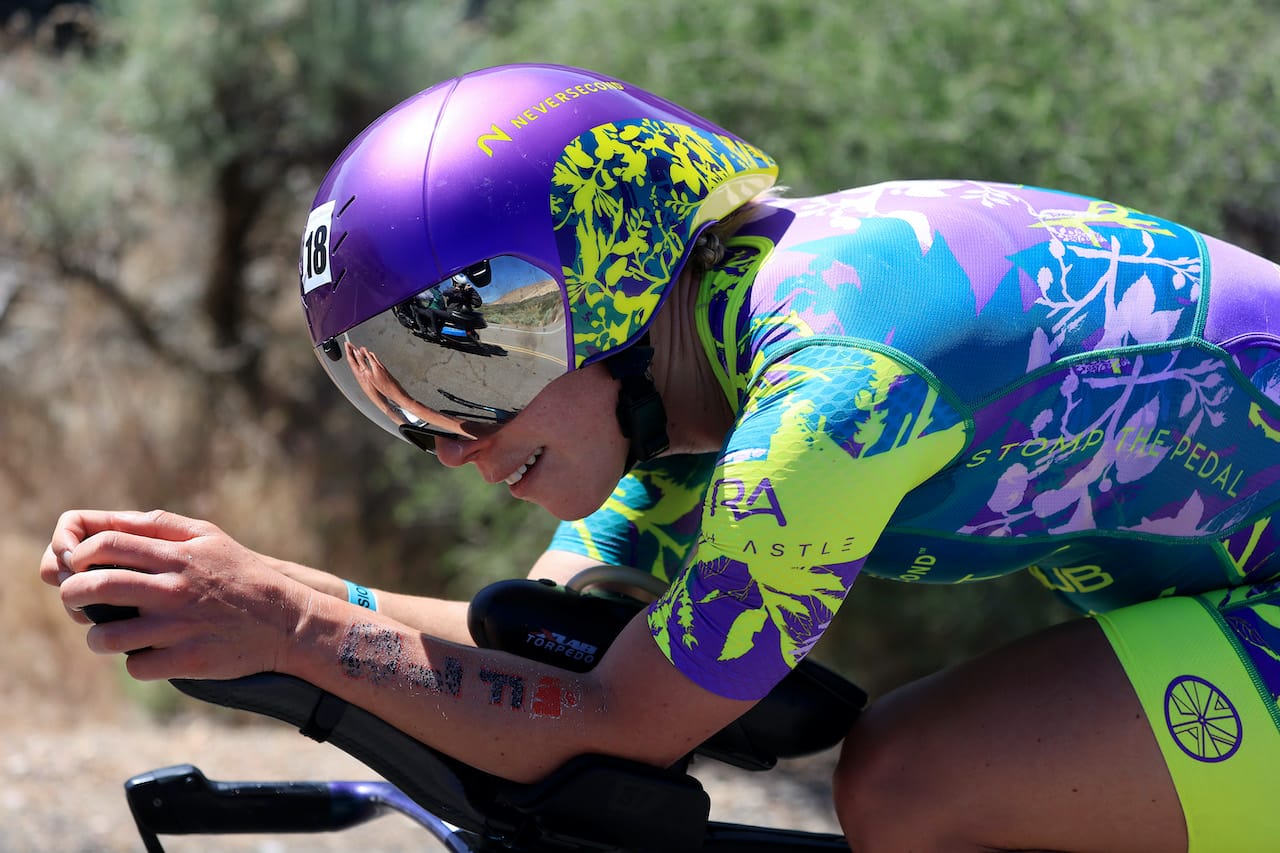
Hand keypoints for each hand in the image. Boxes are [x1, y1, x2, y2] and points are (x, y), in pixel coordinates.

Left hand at [42, 509, 310, 680]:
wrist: (286, 621)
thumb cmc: (241, 574)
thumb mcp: (207, 537)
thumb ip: (159, 527)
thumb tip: (104, 527)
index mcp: (178, 555)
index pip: (106, 543)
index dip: (78, 553)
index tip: (77, 565)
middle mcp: (174, 589)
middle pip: (95, 586)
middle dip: (71, 593)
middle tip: (76, 600)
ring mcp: (179, 627)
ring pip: (106, 636)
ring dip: (97, 637)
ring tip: (107, 636)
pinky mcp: (188, 661)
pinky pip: (136, 667)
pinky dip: (137, 663)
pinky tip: (151, 655)